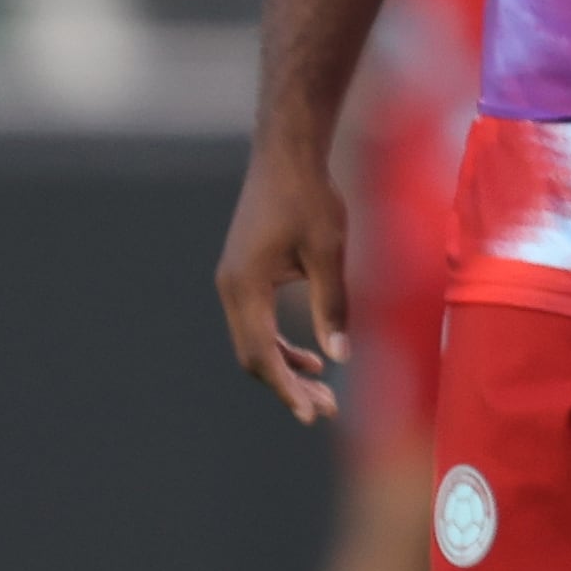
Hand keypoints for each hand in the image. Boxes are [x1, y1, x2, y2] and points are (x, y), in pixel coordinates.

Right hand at [214, 140, 349, 424]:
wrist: (286, 154)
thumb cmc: (309, 198)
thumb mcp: (328, 253)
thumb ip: (332, 307)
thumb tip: (339, 358)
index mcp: (245, 286)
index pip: (260, 354)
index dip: (286, 390)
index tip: (311, 416)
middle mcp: (231, 288)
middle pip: (252, 355)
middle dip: (287, 387)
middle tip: (327, 410)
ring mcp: (234, 281)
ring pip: (253, 341)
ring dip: (284, 369)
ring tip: (322, 392)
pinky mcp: (244, 273)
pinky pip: (255, 322)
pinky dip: (279, 345)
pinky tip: (310, 358)